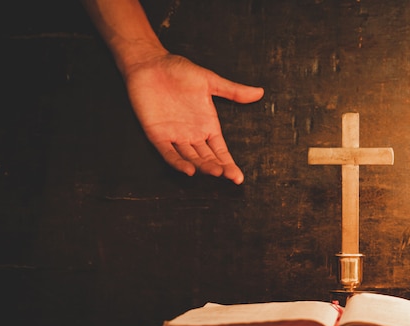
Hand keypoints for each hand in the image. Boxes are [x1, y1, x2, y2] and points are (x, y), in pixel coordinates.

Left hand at [123, 53, 263, 183]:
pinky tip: (189, 170)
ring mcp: (175, 136)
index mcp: (207, 126)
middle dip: (218, 168)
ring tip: (215, 172)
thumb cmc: (178, 71)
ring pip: (191, 158)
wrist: (150, 63)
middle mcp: (193, 135)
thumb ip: (233, 91)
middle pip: (208, 158)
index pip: (220, 151)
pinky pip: (168, 153)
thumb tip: (259, 92)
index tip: (238, 177)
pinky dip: (178, 162)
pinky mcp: (157, 134)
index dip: (229, 164)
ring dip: (202, 167)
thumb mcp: (210, 81)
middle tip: (229, 176)